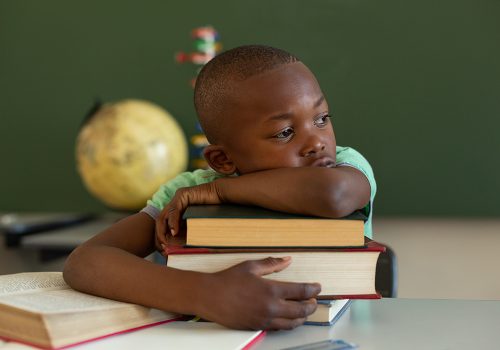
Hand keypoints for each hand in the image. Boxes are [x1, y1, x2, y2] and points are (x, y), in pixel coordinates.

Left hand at [155, 182, 222, 251]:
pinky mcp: (182, 194)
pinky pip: (174, 209)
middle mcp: (175, 204)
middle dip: (159, 236)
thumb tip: (174, 250)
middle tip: (163, 249)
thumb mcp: (196, 227)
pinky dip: (172, 221)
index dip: (161, 238)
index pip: (163, 226)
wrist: (224, 197)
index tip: (163, 251)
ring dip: (163, 231)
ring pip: (164, 215)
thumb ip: (186, 235)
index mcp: (177, 212)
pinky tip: (174, 232)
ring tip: (166, 242)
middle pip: (160, 221)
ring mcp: (177, 198)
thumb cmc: (215, 213)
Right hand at [196, 257, 320, 329]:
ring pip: (292, 323)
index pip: (301, 291)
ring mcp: (265, 320)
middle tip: (313, 300)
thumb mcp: (251, 267)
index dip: (313, 289)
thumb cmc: (228, 280)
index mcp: (271, 290)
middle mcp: (271, 308)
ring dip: (302, 317)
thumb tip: (288, 260)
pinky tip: (288, 317)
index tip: (318, 287)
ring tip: (304, 310)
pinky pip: (279, 328)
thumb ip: (272, 264)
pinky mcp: (258, 327)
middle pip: (301, 310)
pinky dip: (288, 323)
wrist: (209, 297)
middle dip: (311, 305)